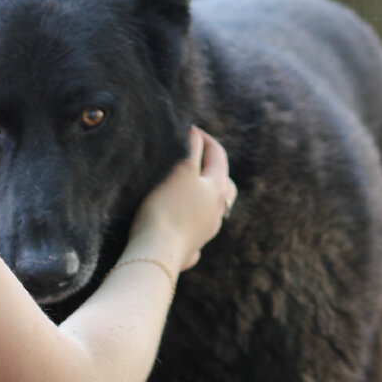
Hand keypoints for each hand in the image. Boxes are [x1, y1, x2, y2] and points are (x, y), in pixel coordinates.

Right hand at [128, 127, 236, 270]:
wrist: (156, 254)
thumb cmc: (167, 207)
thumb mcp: (181, 169)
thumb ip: (191, 148)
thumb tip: (195, 133)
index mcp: (219, 189)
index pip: (218, 154)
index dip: (204, 138)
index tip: (189, 128)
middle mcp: (218, 211)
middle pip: (225, 185)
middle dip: (212, 168)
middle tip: (195, 158)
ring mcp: (207, 232)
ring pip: (213, 210)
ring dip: (204, 197)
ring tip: (188, 191)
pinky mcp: (190, 249)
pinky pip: (195, 232)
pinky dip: (190, 222)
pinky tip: (179, 224)